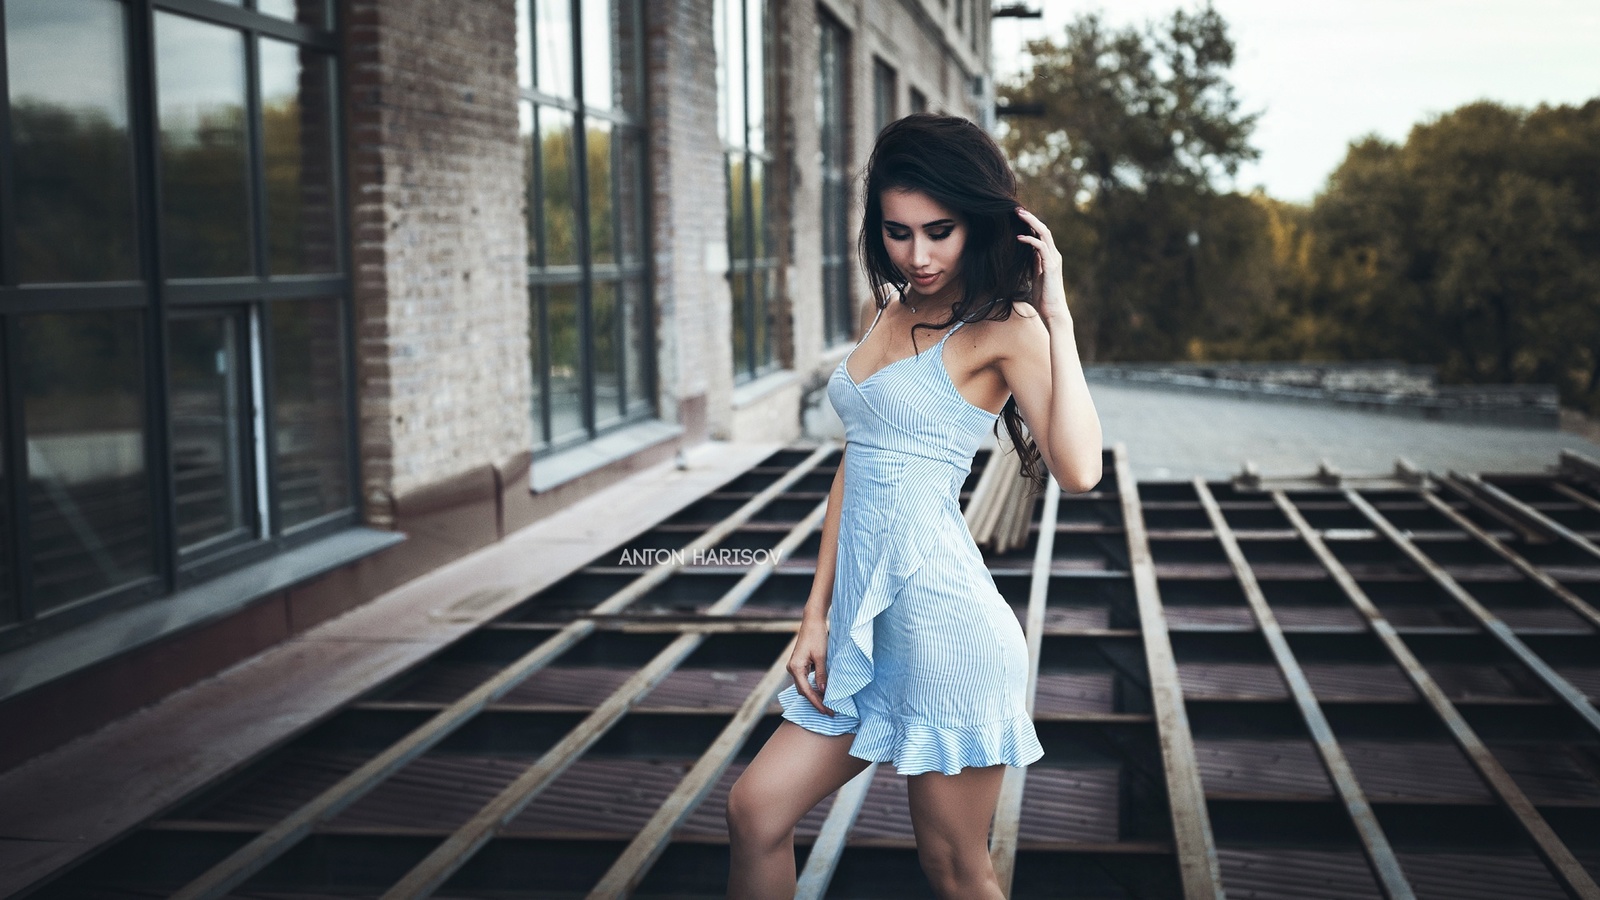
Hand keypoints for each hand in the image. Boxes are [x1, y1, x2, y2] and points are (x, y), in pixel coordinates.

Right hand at [788, 618, 834, 715]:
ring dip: (815, 695)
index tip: (827, 711)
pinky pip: (805, 680)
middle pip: (803, 691)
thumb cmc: (817, 636)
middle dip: (816, 701)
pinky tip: (823, 691)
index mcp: (796, 668)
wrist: (812, 621)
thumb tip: (823, 692)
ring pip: (804, 686)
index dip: (817, 703)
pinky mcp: (799, 664)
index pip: (806, 691)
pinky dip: (813, 687)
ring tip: (828, 704)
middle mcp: (792, 669)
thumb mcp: (821, 657)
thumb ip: (822, 675)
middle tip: (830, 711)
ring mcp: (794, 666)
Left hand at [1015, 207, 1071, 325]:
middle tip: (1017, 209)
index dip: (1031, 223)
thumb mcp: (1036, 276)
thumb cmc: (1043, 297)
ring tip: (1018, 215)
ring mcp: (1054, 260)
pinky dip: (1030, 240)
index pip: (1041, 234)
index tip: (1018, 216)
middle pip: (1043, 229)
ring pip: (1044, 234)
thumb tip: (1026, 253)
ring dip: (1031, 222)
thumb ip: (1033, 263)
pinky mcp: (1051, 267)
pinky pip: (1041, 248)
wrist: (1053, 311)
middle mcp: (1054, 255)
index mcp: (1050, 257)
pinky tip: (1019, 237)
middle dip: (1031, 218)